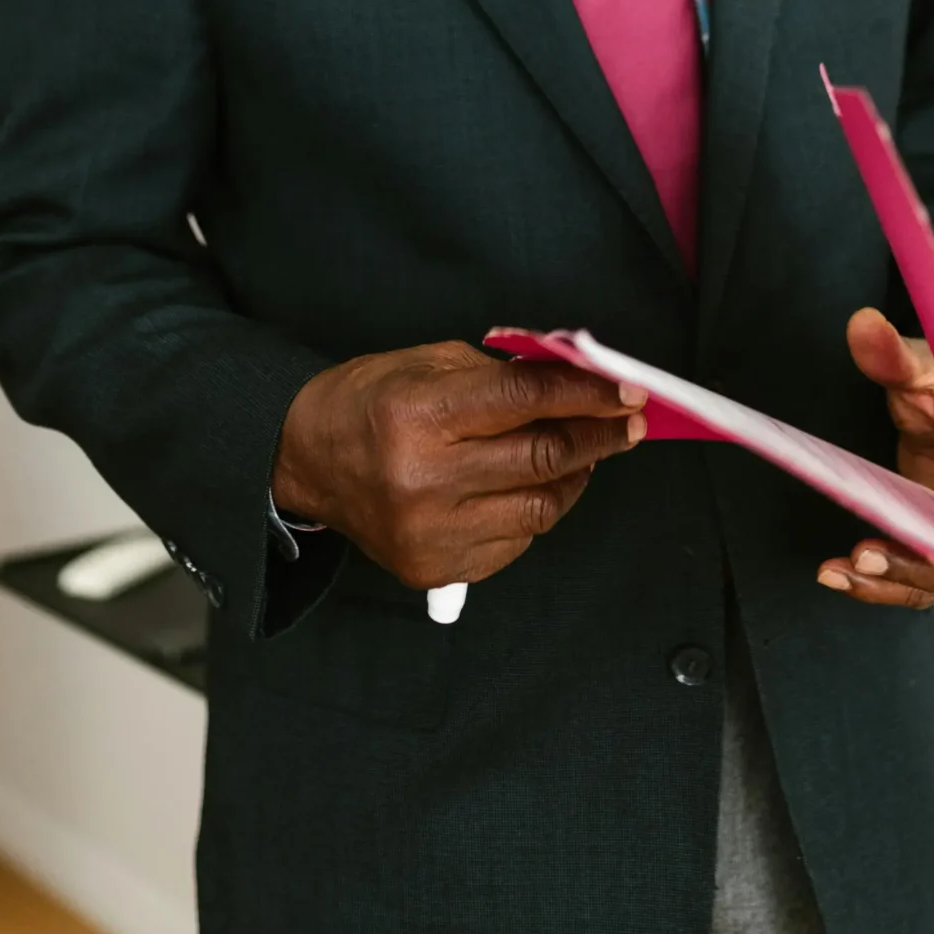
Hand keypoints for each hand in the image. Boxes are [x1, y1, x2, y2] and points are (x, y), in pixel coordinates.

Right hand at [273, 340, 646, 593]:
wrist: (305, 460)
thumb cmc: (370, 402)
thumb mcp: (431, 364)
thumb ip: (504, 374)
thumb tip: (579, 382)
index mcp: (421, 414)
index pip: (526, 399)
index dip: (586, 393)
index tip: (627, 391)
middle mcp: (425, 479)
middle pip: (543, 457)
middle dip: (599, 436)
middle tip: (628, 423)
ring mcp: (431, 532)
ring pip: (541, 508)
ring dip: (575, 476)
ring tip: (584, 453)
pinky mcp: (435, 568)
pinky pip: (516, 542)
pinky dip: (536, 511)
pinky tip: (533, 487)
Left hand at [817, 306, 933, 610]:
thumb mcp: (926, 364)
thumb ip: (897, 355)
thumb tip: (863, 324)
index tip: (933, 551)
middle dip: (914, 567)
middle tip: (864, 554)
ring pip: (931, 576)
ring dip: (886, 581)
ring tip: (835, 571)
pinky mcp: (930, 536)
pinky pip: (909, 570)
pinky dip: (875, 578)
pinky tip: (833, 571)